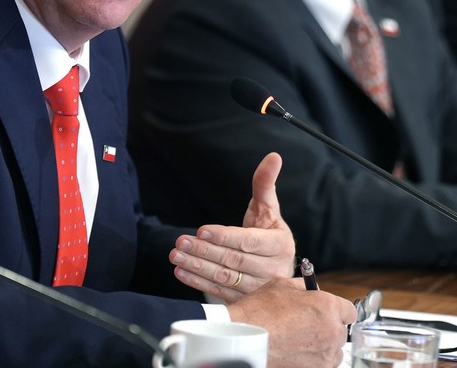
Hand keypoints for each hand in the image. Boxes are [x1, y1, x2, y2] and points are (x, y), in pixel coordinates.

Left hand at [171, 152, 296, 301]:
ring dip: (197, 267)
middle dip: (204, 251)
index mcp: (280, 245)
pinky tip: (181, 272)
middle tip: (180, 242)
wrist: (276, 265)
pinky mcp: (246, 300)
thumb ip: (265, 184)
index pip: (249, 241)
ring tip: (176, 256)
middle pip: (233, 260)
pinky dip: (198, 283)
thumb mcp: (269, 208)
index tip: (201, 230)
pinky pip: (219, 292)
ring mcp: (260, 288)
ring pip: (225, 277)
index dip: (224, 236)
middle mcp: (273, 269)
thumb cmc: (269, 232)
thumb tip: (273, 156)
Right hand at [227, 278, 354, 367]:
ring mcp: (325, 354)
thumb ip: (305, 287)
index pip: (349, 311)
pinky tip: (297, 352)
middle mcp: (332, 330)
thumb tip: (312, 289)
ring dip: (323, 346)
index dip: (337, 311)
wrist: (245, 339)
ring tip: (300, 341)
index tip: (329, 314)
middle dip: (327, 328)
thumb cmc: (259, 313)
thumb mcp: (283, 285)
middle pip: (342, 331)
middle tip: (307, 326)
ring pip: (334, 350)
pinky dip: (314, 360)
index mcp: (328, 306)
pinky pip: (324, 364)